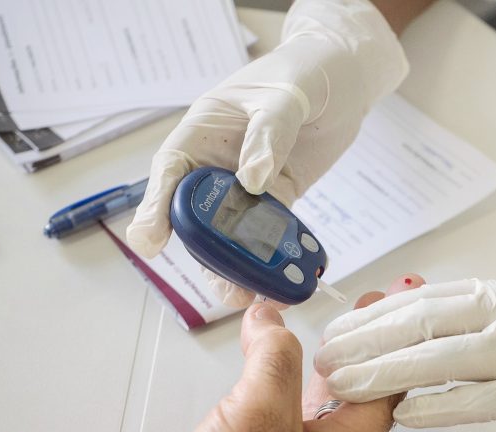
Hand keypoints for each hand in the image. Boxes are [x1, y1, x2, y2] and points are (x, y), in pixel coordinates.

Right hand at [5, 275, 422, 431]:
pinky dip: (269, 380)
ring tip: (319, 322)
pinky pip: (271, 414)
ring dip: (316, 360)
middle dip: (361, 343)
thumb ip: (274, 361)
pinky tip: (257, 363)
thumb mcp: (259, 418)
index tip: (403, 296)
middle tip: (367, 303)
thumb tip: (273, 321)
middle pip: (355, 391)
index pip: (388, 383)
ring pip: (311, 402)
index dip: (394, 335)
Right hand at [125, 0, 407, 306]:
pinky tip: (277, 281)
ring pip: (228, 236)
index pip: (170, 173)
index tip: (150, 242)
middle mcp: (215, 166)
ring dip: (237, 268)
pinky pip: (265, 236)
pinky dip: (268, 259)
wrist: (345, 80)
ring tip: (249, 296)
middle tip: (223, 285)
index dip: (155, 209)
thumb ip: (268, 135)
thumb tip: (252, 180)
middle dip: (206, 255)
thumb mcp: (285, 96)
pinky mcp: (275, 201)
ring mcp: (244, 188)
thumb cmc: (304, 72)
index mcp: (201, 132)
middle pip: (196, 218)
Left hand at [315, 276, 495, 431]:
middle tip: (326, 356)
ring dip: (388, 370)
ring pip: (446, 353)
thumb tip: (416, 337)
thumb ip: (483, 332)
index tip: (338, 329)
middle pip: (429, 317)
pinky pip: (482, 397)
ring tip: (343, 384)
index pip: (430, 297)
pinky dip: (438, 404)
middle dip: (369, 337)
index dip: (377, 315)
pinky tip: (401, 414)